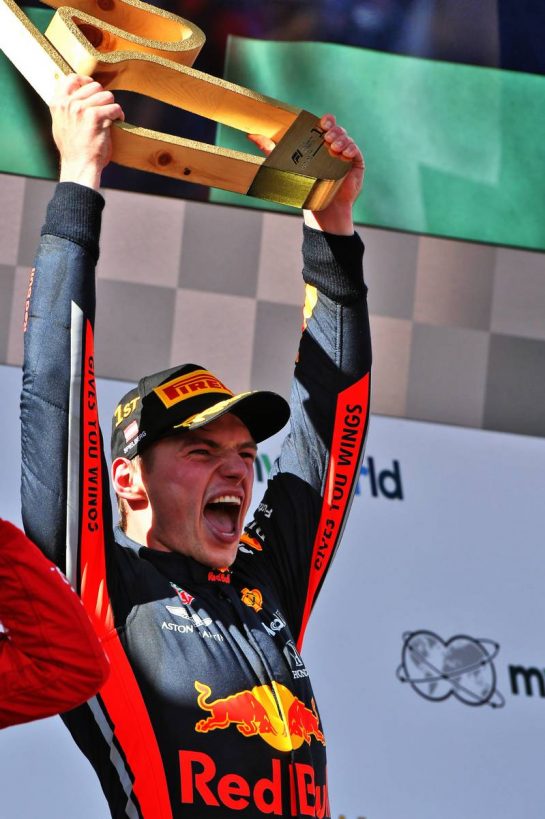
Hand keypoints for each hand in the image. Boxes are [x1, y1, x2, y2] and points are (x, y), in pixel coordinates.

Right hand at [50, 74, 124, 189]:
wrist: (79, 166)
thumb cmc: (73, 149)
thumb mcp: (60, 124)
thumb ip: (65, 108)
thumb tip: (73, 95)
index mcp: (58, 103)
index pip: (71, 79)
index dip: (85, 80)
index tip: (93, 87)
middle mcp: (68, 103)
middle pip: (94, 86)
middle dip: (103, 97)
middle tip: (105, 109)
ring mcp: (81, 109)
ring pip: (106, 95)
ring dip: (112, 106)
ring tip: (112, 116)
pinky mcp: (95, 117)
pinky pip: (114, 107)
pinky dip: (119, 114)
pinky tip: (118, 121)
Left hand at [248, 114, 363, 234]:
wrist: (321, 208)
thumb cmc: (305, 186)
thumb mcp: (284, 163)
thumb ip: (269, 148)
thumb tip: (250, 136)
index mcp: (320, 143)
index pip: (326, 125)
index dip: (326, 120)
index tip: (322, 122)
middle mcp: (334, 147)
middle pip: (337, 129)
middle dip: (334, 130)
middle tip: (327, 136)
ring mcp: (345, 155)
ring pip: (346, 138)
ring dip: (341, 139)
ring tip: (333, 147)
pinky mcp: (355, 165)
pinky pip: (355, 152)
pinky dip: (351, 149)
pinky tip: (344, 154)